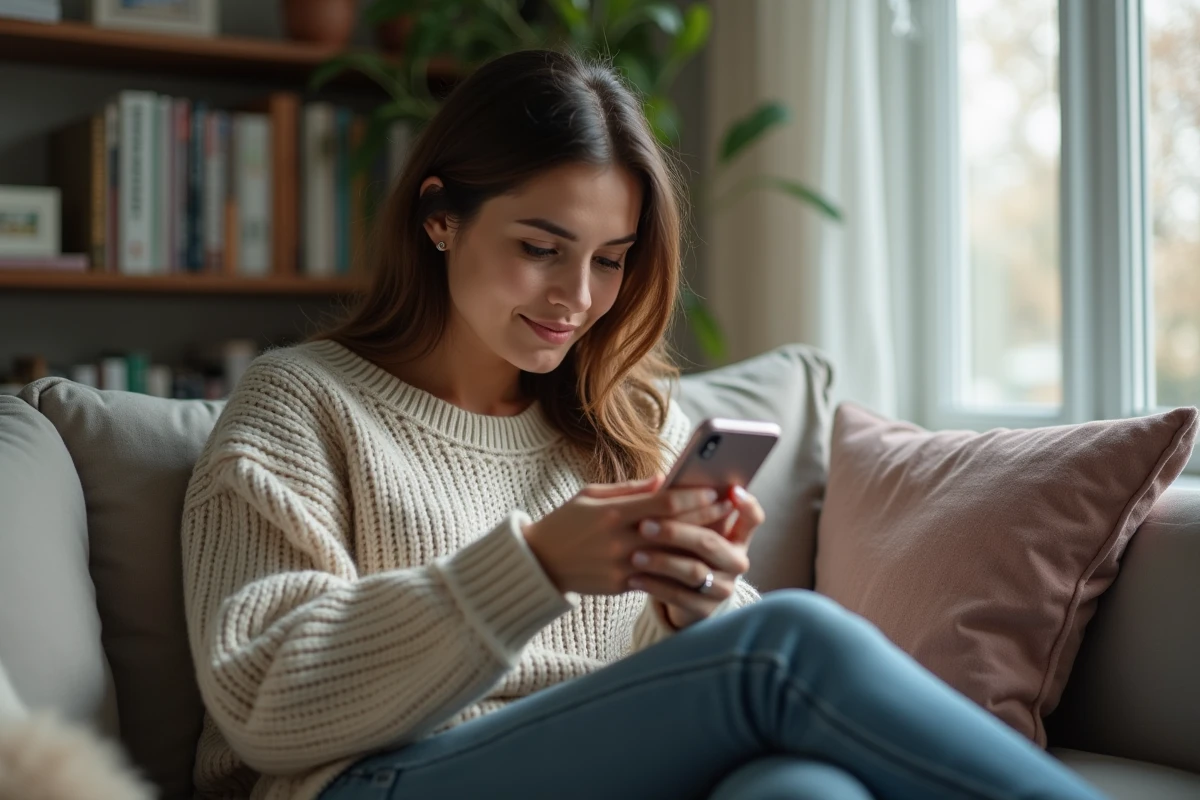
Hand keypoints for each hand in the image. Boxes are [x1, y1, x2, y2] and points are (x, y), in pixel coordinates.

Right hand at [521, 475, 725, 595]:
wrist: (538, 563)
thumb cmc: (565, 522)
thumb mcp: (590, 495)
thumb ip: (629, 489)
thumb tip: (665, 480)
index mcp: (612, 513)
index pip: (664, 503)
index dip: (694, 496)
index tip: (715, 489)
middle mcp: (619, 541)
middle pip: (675, 529)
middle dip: (706, 518)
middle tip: (728, 507)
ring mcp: (621, 567)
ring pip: (671, 558)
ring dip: (698, 546)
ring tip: (720, 535)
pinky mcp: (620, 586)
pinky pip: (657, 577)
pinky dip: (677, 568)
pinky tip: (696, 560)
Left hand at [630, 485, 764, 629]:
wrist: (684, 597)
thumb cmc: (684, 550)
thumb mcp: (691, 530)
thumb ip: (687, 509)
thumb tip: (661, 481)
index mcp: (738, 537)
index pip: (753, 517)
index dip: (747, 504)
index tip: (731, 490)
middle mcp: (737, 562)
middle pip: (710, 542)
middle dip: (675, 532)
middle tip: (644, 525)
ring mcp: (724, 588)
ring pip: (693, 571)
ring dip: (661, 562)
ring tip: (635, 555)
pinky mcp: (706, 610)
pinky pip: (679, 597)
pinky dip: (655, 586)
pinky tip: (634, 578)